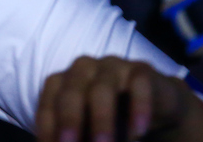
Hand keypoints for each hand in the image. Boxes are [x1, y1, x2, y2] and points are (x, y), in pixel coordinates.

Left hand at [36, 57, 202, 141]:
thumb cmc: (110, 117)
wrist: (154, 104)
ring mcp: (111, 66)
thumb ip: (76, 137)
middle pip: (71, 92)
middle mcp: (82, 69)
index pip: (48, 105)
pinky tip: (138, 131)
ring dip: (101, 119)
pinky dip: (138, 107)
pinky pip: (138, 83)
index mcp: (62, 83)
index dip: (47, 128)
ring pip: (102, 88)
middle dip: (69, 121)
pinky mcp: (140, 69)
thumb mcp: (88, 130)